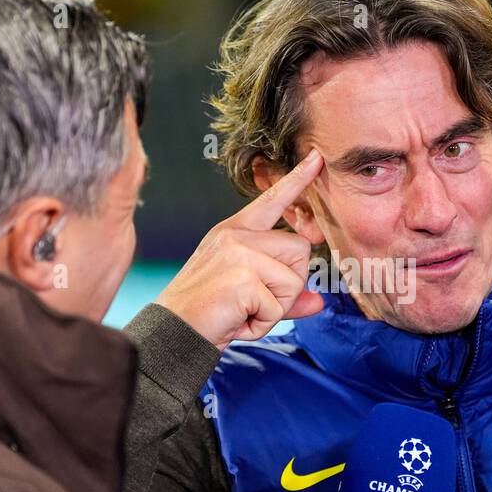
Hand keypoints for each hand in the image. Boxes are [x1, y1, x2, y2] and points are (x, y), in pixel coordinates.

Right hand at [155, 149, 324, 350]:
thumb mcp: (249, 296)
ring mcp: (238, 253)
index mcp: (235, 231)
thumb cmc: (208, 313)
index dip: (298, 179)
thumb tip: (319, 301)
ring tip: (244, 310)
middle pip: (301, 250)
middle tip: (254, 302)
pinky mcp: (242, 278)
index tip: (317, 157)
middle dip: (288, 285)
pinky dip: (263, 323)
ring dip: (277, 306)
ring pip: (295, 277)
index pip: (273, 200)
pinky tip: (237, 320)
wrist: (173, 333)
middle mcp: (237, 235)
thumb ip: (285, 295)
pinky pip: (278, 306)